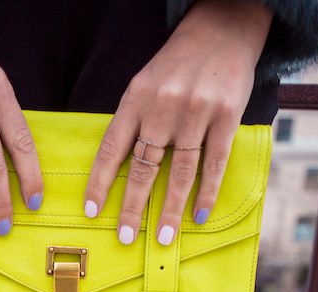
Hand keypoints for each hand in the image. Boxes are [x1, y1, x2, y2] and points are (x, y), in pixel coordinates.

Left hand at [83, 0, 273, 245]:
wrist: (223, 27)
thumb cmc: (178, 64)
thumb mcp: (145, 84)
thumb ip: (134, 121)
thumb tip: (120, 169)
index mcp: (136, 98)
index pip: (112, 148)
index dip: (99, 182)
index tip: (91, 211)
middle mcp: (163, 106)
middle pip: (143, 166)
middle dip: (132, 206)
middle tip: (124, 237)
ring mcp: (196, 112)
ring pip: (179, 171)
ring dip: (169, 209)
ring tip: (162, 238)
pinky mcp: (226, 116)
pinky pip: (214, 163)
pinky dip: (206, 193)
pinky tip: (198, 216)